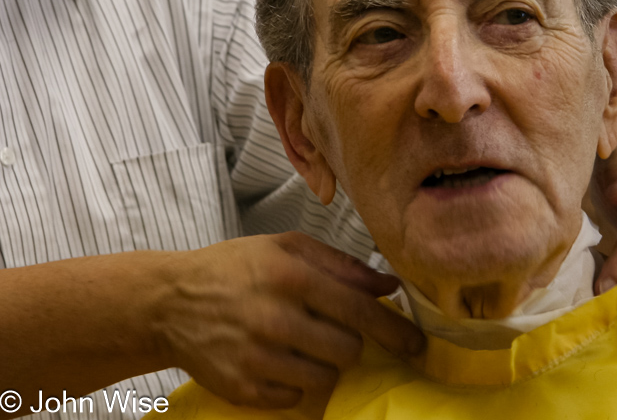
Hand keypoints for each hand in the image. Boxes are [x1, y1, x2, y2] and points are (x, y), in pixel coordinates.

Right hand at [155, 232, 424, 409]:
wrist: (170, 303)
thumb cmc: (235, 268)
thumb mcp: (286, 247)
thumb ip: (341, 265)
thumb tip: (388, 287)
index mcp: (289, 276)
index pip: (358, 310)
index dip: (394, 330)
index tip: (415, 343)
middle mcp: (273, 318)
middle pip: (347, 350)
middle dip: (351, 343)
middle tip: (335, 332)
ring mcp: (256, 358)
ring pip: (325, 379)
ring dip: (326, 365)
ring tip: (306, 345)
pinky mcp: (242, 388)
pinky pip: (294, 399)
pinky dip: (297, 384)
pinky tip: (282, 361)